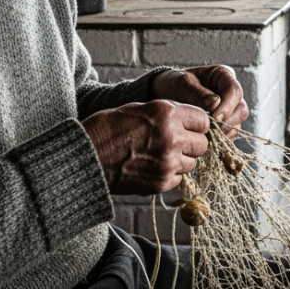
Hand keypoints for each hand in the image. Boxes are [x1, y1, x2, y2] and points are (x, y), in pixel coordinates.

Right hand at [82, 100, 209, 194]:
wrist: (86, 158)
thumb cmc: (107, 129)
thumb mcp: (139, 108)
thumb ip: (168, 114)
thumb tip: (190, 121)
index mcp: (167, 114)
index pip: (203, 121)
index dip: (196, 125)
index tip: (189, 128)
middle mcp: (172, 137)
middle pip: (203, 144)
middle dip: (192, 143)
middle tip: (176, 143)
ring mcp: (168, 162)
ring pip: (193, 162)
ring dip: (182, 160)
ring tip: (160, 155)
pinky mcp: (161, 182)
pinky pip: (179, 178)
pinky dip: (171, 174)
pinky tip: (153, 168)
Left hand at [153, 66, 248, 136]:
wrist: (166, 92)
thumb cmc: (175, 83)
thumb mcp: (183, 84)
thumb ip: (198, 93)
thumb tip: (215, 104)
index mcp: (223, 75)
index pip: (234, 91)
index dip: (227, 106)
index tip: (215, 118)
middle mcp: (230, 91)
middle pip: (241, 108)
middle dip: (229, 121)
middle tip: (213, 130)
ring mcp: (229, 106)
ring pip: (238, 121)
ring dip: (226, 130)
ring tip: (210, 136)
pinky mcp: (224, 119)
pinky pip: (230, 130)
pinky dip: (222, 136)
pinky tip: (209, 139)